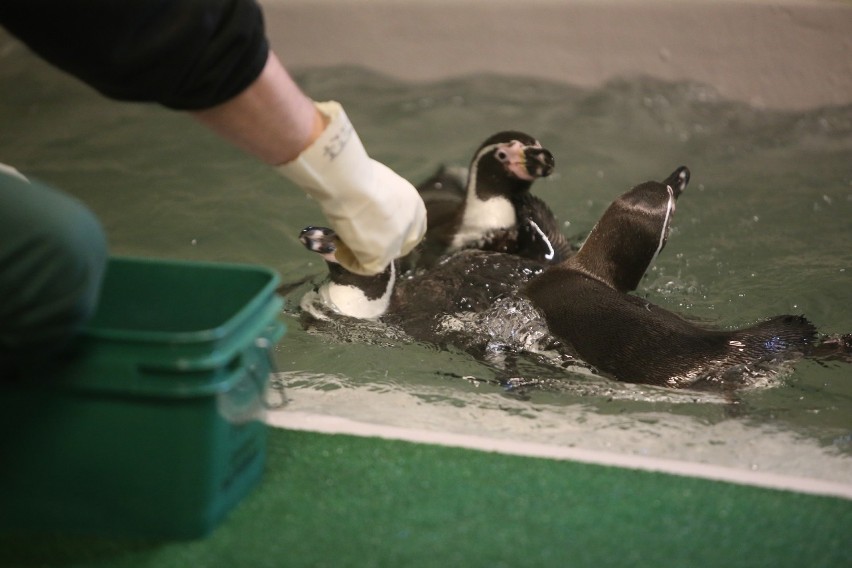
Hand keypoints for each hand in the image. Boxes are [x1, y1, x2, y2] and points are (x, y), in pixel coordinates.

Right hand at [278, 101, 425, 274]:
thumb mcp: (372, 178)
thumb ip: (372, 191)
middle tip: (352, 242)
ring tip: (335, 240)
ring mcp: (397, 244)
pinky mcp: (381, 258)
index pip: (411, 226)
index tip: (369, 231)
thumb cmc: (354, 172)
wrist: (350, 182)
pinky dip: (346, 260)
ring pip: (378, 256)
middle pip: (399, 246)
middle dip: (377, 246)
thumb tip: (350, 186)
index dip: (392, 232)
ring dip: (357, 250)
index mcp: (413, 203)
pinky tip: (332, 248)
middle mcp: (412, 225)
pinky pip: (363, 267)